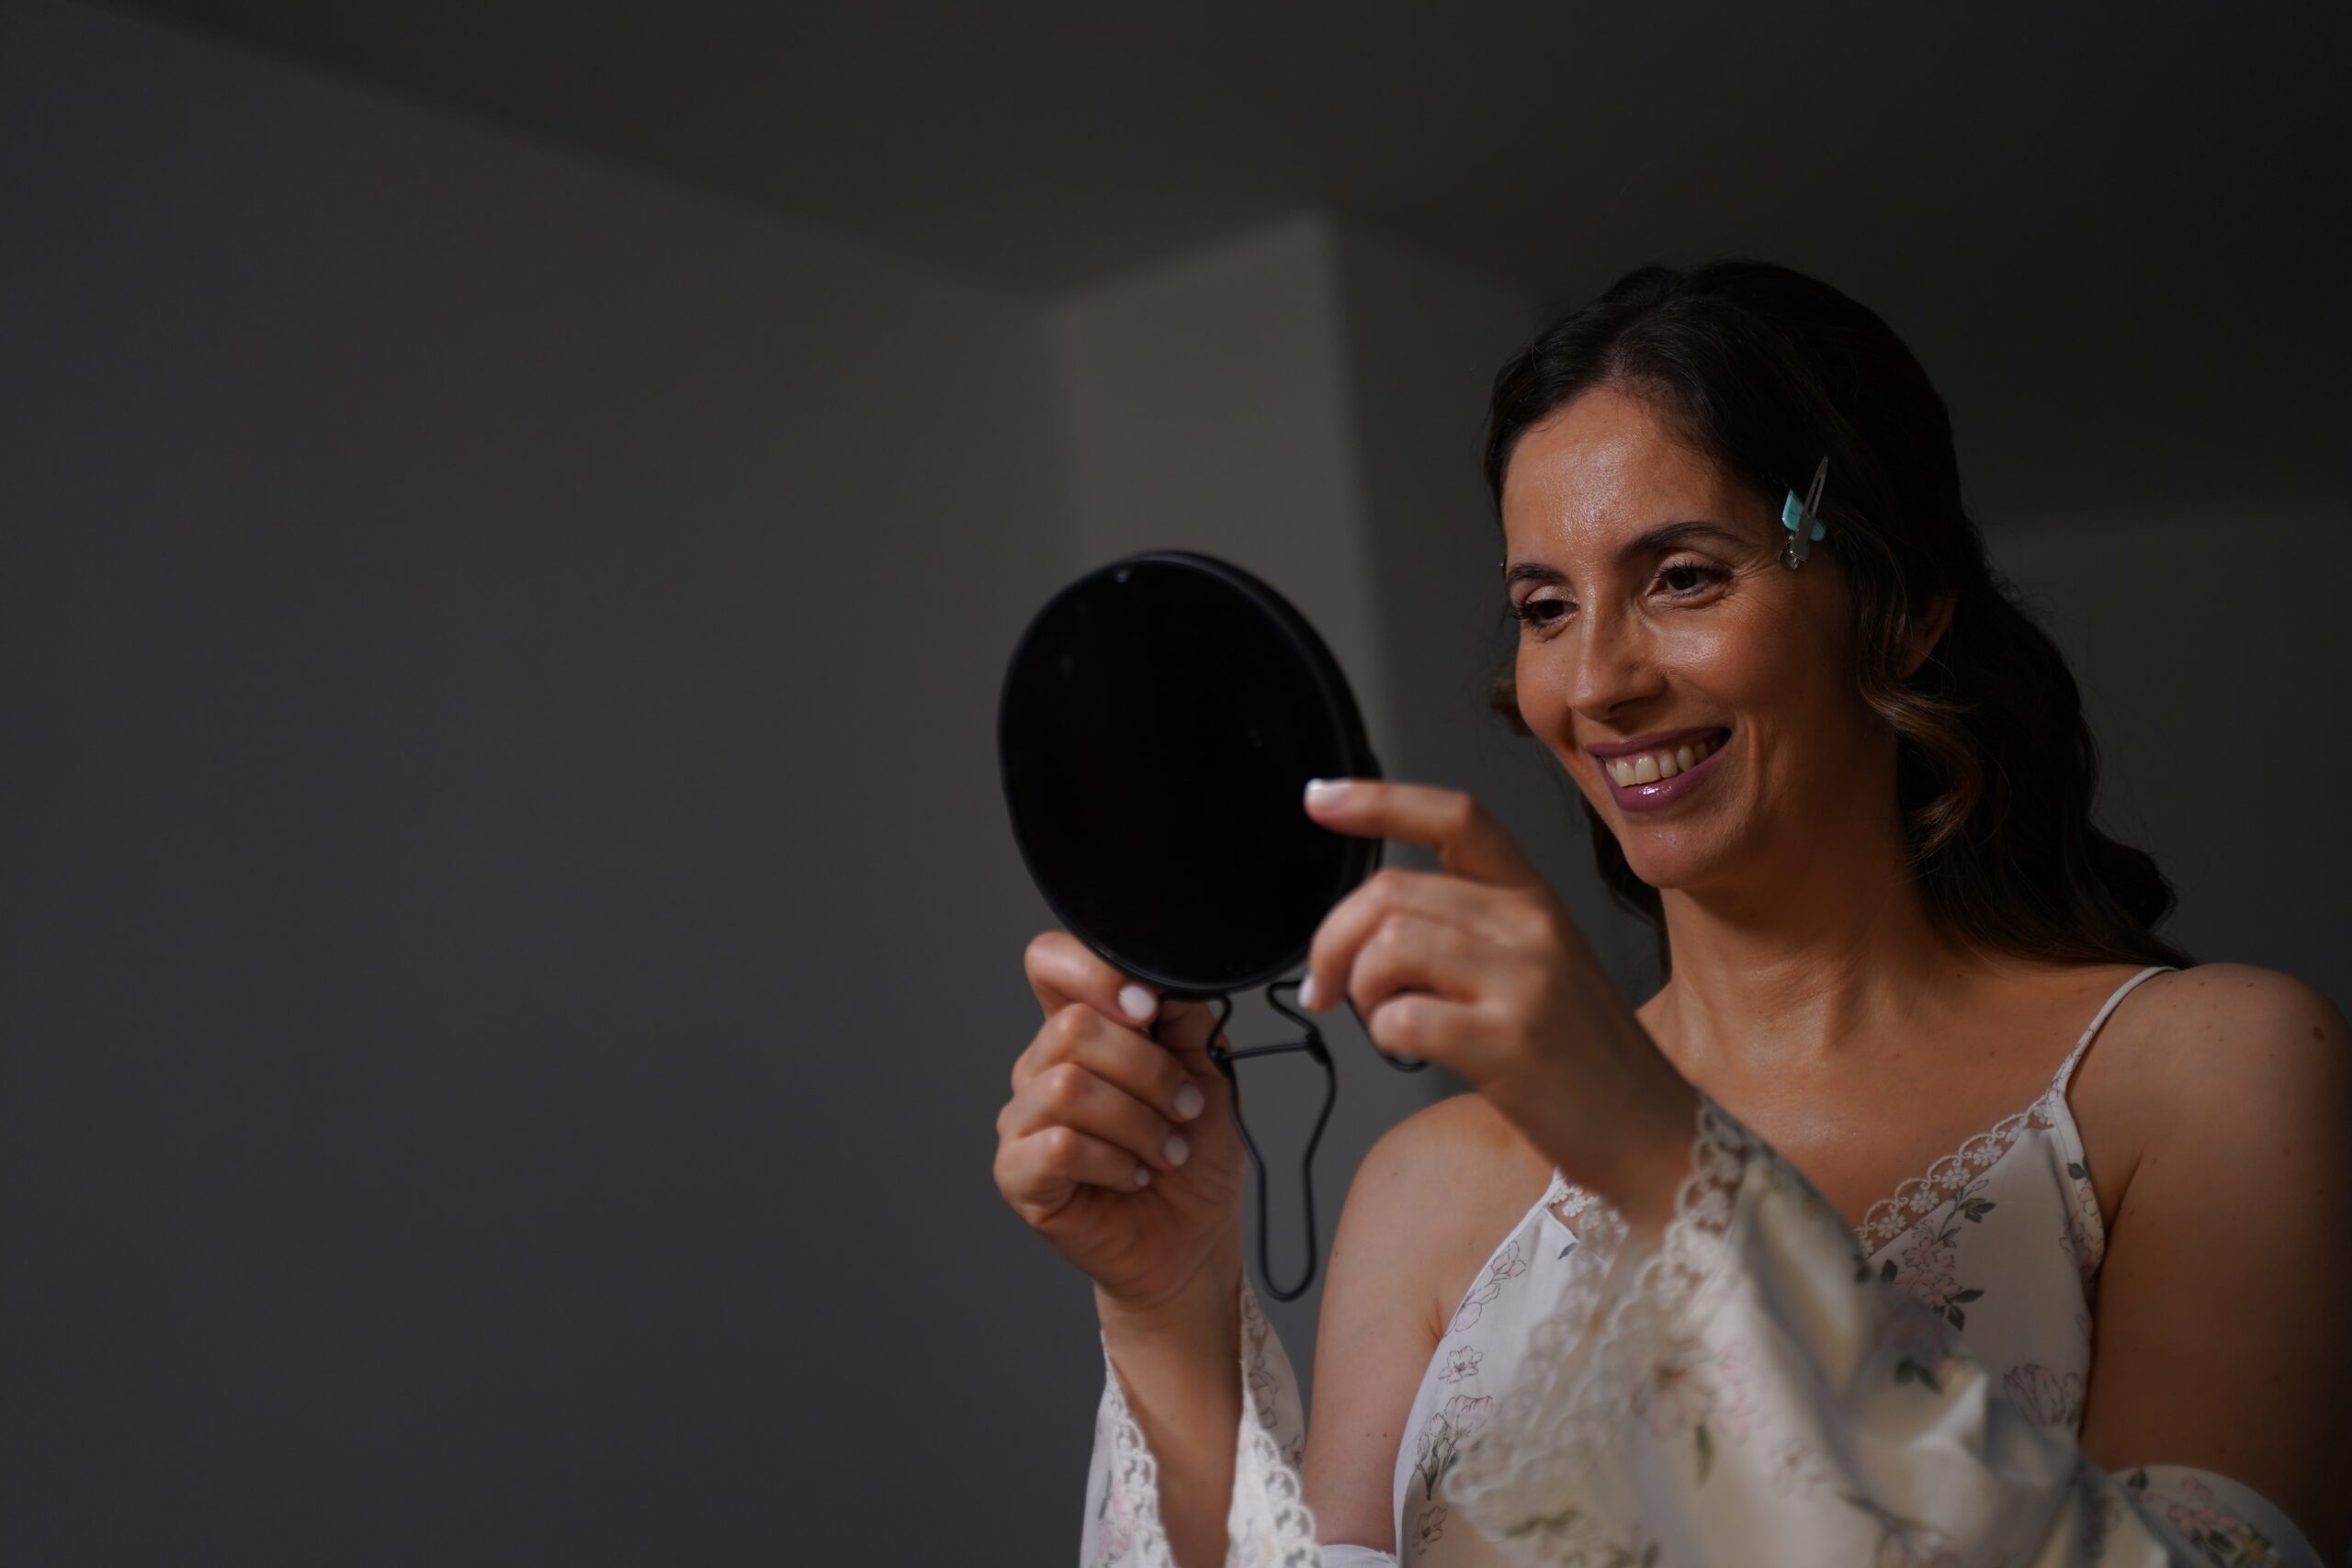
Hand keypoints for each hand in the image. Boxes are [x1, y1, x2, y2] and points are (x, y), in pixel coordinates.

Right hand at [992, 931, 1249, 1315]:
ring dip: (1137, 1122)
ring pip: (1066, 1087)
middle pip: (1070, 1027)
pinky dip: (1112, 1160)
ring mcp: (1022, 1122)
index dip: (1094, 972)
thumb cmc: (1193, 1157)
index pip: (1050, 963)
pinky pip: (1058, 1146)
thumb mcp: (1206, 1070)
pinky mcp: (1018, 1175)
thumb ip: (1181, 1017)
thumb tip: (1162, 978)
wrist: (1192, 1240)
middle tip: (1182, 1109)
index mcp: (1079, 1031)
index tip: (1149, 1010)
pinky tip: (1133, 1176)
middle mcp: (1040, 1068)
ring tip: (1166, 1152)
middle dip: (1146, 1070)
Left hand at [1296, 777, 1699, 1238]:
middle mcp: (1532, 926)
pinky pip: (1403, 1017)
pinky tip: (1409, 1051)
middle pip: (1393, 890)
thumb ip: (1468, 928)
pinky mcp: (1511, 1044)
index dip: (1379, 802)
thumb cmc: (1581, 1057)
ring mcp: (1525, 983)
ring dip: (1359, 988)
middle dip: (1333, 939)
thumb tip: (1366, 925)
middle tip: (1323, 987)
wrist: (1650, 1134)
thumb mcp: (1539, 965)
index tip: (1319, 799)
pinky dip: (1384, 1034)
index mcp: (1535, 898)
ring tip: (1380, 1020)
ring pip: (1390, 946)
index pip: (1454, 817)